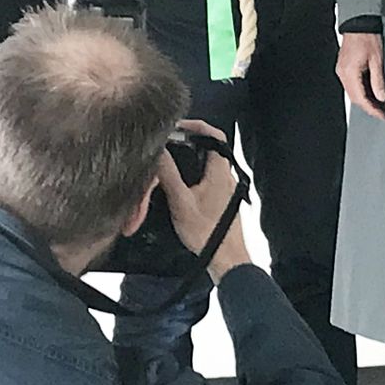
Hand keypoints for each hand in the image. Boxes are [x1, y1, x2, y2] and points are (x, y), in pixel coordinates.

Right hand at [156, 120, 251, 281]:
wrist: (225, 258)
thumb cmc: (207, 233)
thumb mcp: (181, 202)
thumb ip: (169, 175)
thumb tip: (158, 152)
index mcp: (219, 171)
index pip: (215, 135)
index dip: (198, 125)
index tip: (179, 126)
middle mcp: (225, 176)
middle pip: (210, 146)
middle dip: (190, 141)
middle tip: (170, 141)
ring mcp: (224, 187)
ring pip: (208, 162)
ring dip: (190, 157)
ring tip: (170, 160)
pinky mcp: (221, 199)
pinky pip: (207, 176)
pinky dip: (193, 172)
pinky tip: (178, 183)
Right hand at [336, 32, 384, 120]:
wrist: (359, 22)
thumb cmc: (368, 37)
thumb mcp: (377, 60)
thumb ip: (379, 81)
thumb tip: (382, 97)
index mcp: (350, 72)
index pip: (361, 99)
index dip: (372, 110)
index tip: (383, 116)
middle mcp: (342, 73)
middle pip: (355, 98)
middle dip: (369, 107)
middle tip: (382, 113)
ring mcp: (341, 70)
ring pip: (352, 93)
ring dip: (365, 100)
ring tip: (379, 105)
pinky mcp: (343, 67)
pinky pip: (351, 85)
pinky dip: (361, 91)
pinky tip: (370, 92)